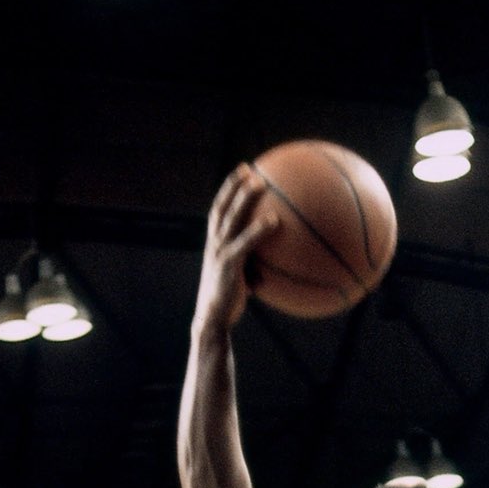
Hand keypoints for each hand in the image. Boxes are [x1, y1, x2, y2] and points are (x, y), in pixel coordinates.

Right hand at [194, 166, 280, 334]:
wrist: (212, 319)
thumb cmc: (228, 302)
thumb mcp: (237, 278)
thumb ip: (250, 264)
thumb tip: (272, 261)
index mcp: (213, 244)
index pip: (218, 210)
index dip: (228, 190)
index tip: (242, 173)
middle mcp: (213, 243)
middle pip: (222, 206)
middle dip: (234, 185)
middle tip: (250, 169)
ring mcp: (219, 251)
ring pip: (232, 217)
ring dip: (245, 197)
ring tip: (261, 183)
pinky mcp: (228, 264)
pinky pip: (246, 241)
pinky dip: (259, 229)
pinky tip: (276, 220)